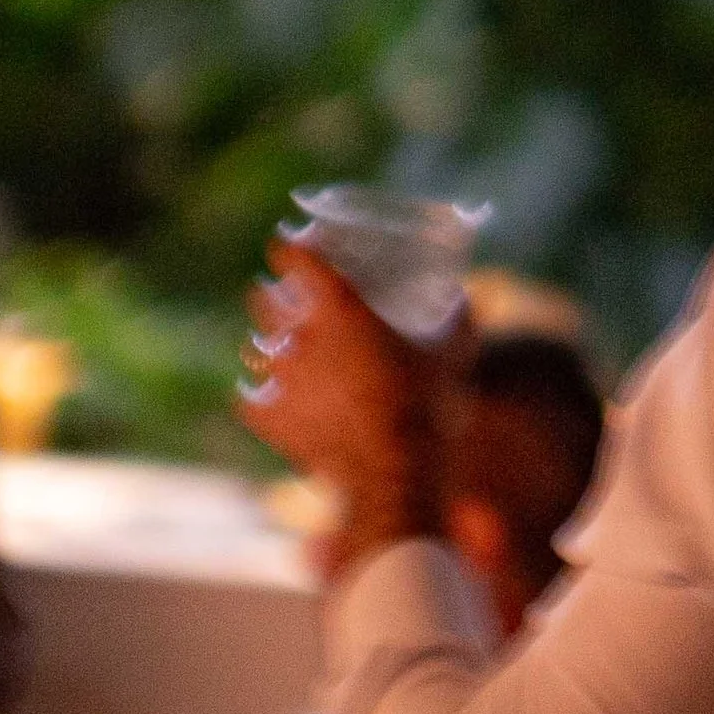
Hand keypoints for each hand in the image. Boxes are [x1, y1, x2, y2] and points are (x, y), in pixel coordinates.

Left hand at [241, 241, 441, 566]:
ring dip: (267, 344)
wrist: (394, 469)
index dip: (291, 247)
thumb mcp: (453, 351)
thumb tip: (461, 297)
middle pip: (264, 300)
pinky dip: (261, 398)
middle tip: (284, 295)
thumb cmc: (425, 401)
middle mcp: (299, 337)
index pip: (296, 259)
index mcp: (339, 307)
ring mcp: (280, 379)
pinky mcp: (271, 418)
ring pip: (256, 349)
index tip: (292, 244)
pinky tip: (273, 399)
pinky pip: (253, 400)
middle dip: (271, 293)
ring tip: (280, 348)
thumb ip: (456, 317)